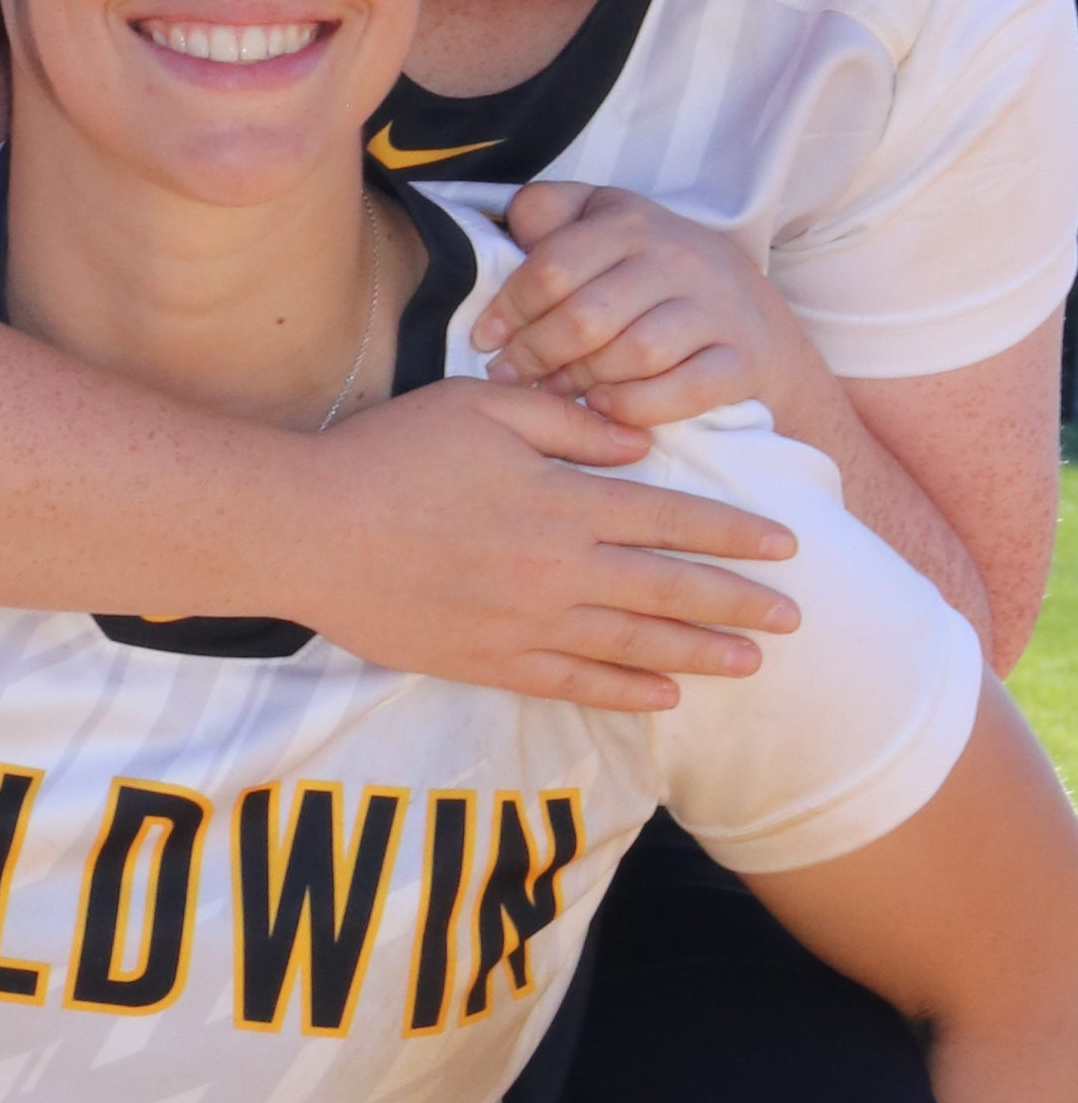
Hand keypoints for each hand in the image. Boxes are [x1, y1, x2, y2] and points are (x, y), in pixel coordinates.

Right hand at [285, 375, 798, 709]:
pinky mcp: (487, 661)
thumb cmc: (390, 453)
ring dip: (699, 654)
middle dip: (739, 604)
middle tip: (796, 618)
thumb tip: (636, 443)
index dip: (735, 535)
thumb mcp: (483, 405)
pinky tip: (664, 697)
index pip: (672, 519)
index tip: (786, 547)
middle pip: (670, 591)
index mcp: (564, 502)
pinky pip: (572, 684)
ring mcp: (525, 624)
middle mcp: (559, 570)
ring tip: (750, 662)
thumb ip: (568, 422)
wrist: (306, 530)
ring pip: (634, 645)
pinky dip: (625, 691)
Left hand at [487, 185, 829, 441]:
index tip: (486, 339)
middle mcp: (677, 256)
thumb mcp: (612, 230)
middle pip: (585, 316)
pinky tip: (606, 406)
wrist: (762, 330)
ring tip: (559, 391)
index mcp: (631, 221)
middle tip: (512, 376)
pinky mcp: (742, 359)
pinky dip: (635, 405)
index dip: (508, 309)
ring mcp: (715, 308)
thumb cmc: (663, 282)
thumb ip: (558, 216)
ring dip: (583, 380)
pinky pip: (681, 389)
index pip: (552, 265)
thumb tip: (513, 227)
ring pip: (632, 352)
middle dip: (536, 354)